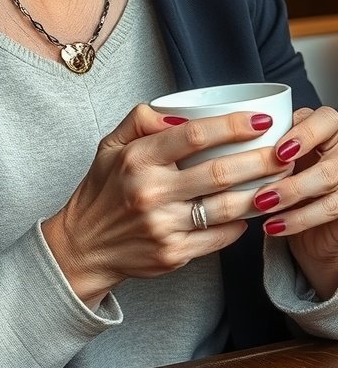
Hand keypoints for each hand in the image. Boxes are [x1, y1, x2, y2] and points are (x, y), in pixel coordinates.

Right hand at [41, 103, 284, 307]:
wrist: (84, 247)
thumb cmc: (102, 191)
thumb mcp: (109, 146)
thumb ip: (140, 120)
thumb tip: (180, 113)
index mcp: (137, 160)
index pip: (193, 135)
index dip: (231, 125)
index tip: (259, 120)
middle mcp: (151, 193)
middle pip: (219, 173)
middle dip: (260, 160)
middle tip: (284, 150)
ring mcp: (164, 227)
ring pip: (226, 208)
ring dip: (259, 193)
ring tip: (280, 180)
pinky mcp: (173, 255)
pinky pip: (219, 237)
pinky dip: (240, 224)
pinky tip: (252, 211)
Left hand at [252, 106, 337, 299]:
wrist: (307, 220)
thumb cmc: (278, 175)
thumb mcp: (265, 150)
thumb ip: (246, 134)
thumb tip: (180, 120)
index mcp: (324, 127)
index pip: (326, 119)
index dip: (305, 133)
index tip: (278, 150)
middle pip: (331, 156)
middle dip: (294, 173)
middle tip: (263, 186)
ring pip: (329, 182)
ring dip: (291, 196)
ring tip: (260, 205)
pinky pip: (331, 210)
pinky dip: (298, 220)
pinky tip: (272, 226)